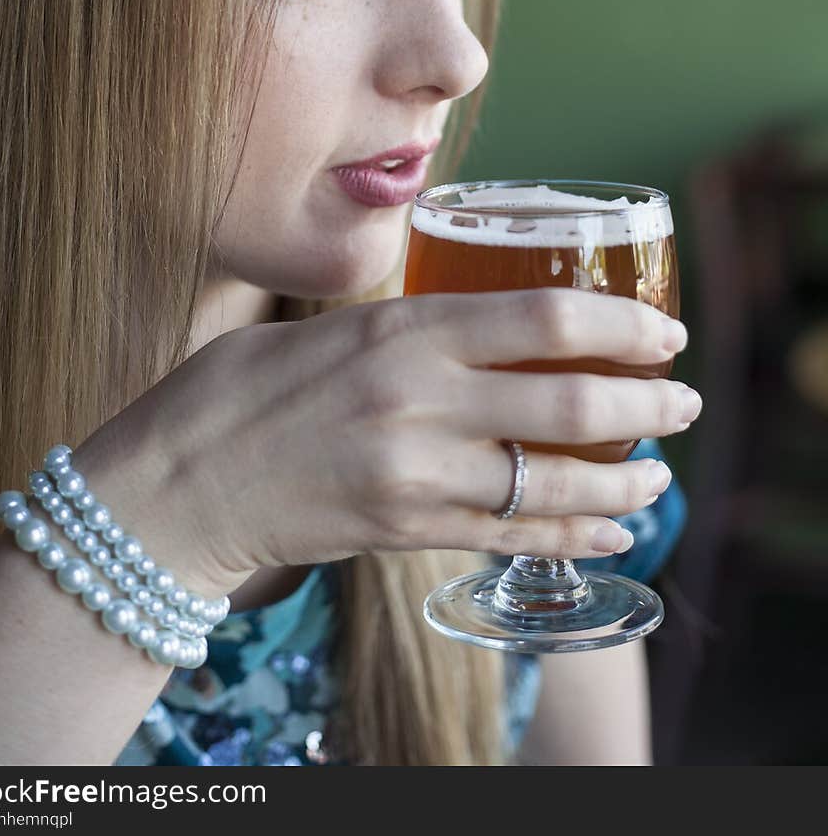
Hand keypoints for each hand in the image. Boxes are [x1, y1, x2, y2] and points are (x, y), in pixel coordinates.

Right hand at [76, 289, 695, 596]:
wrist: (172, 488)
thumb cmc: (234, 392)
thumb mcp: (324, 327)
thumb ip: (405, 327)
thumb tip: (477, 322)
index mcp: (398, 331)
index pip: (539, 316)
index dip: (618, 321)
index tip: (661, 328)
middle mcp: (417, 401)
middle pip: (567, 398)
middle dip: (646, 401)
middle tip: (684, 400)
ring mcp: (414, 475)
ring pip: (552, 481)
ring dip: (623, 479)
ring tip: (660, 475)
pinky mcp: (404, 533)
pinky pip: (510, 540)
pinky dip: (571, 537)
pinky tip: (610, 529)